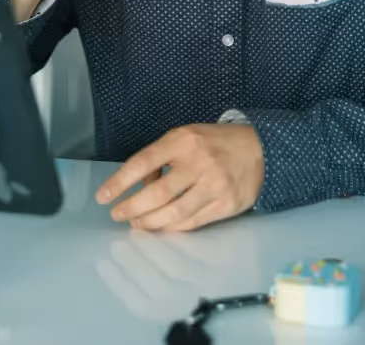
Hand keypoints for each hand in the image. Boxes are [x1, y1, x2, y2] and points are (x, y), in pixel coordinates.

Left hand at [96, 124, 264, 231]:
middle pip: (157, 194)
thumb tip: (139, 184)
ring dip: (150, 222)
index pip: (143, 163)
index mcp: (183, 140)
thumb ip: (162, 157)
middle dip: (131, 207)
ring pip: (174, 213)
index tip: (103, 196)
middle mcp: (199, 162)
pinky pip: (193, 222)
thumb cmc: (215, 143)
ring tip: (136, 223)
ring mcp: (215, 185)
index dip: (119, 182)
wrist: (261, 149)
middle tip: (118, 214)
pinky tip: (161, 226)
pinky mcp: (227, 204)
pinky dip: (173, 226)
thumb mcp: (186, 136)